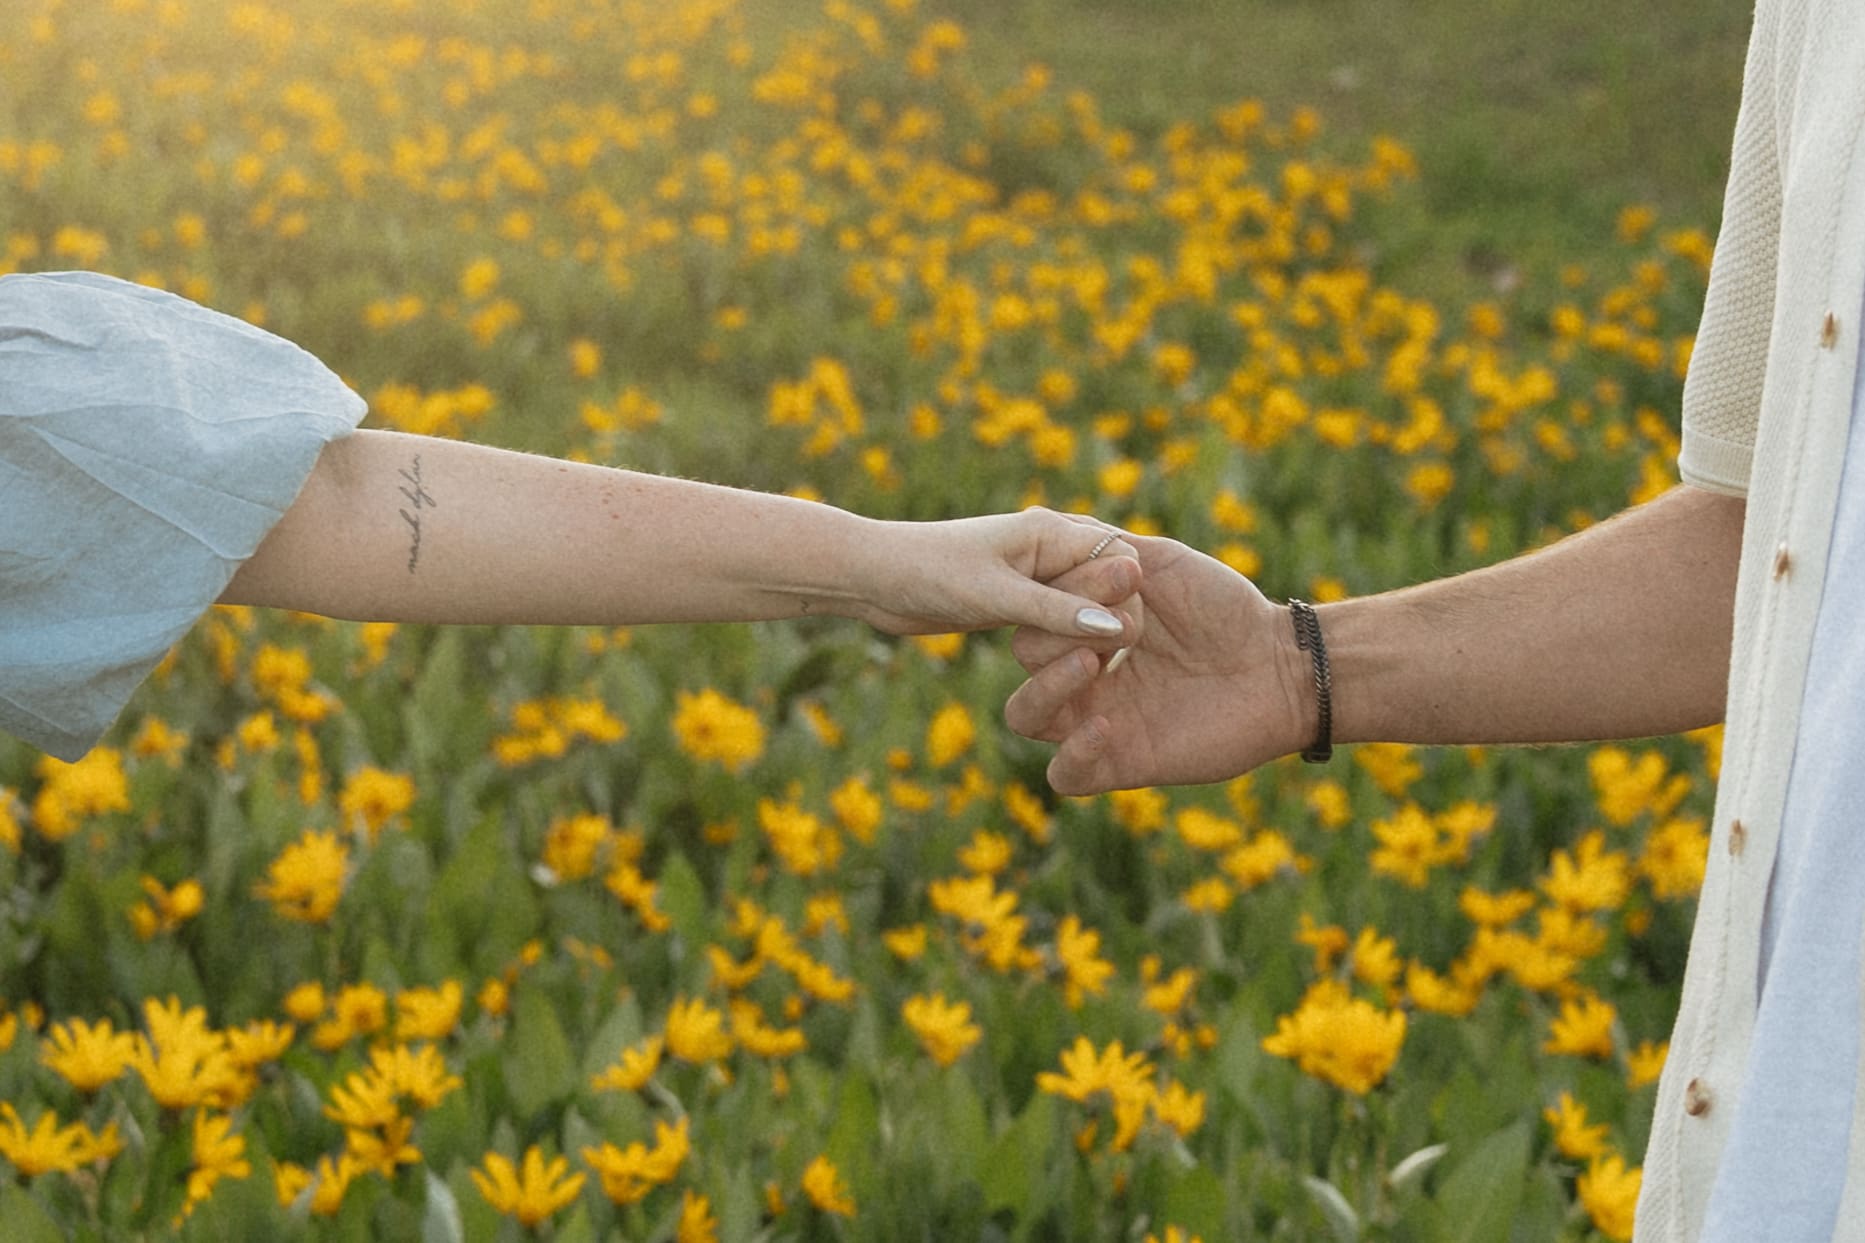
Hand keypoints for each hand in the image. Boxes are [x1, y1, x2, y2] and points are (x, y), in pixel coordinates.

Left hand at [857, 509, 1143, 646]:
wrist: (875, 576)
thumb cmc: (930, 573)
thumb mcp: (996, 597)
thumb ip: (1056, 612)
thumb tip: (1118, 628)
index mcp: (1052, 531)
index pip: (1121, 557)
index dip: (1128, 597)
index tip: (1117, 639)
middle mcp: (1051, 546)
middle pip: (1111, 581)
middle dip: (1110, 619)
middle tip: (1097, 661)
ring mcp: (1037, 573)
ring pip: (1087, 604)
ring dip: (1087, 634)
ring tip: (1082, 667)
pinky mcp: (1021, 598)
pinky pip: (1061, 618)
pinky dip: (1066, 639)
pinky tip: (1066, 667)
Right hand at [1005, 535, 1313, 794]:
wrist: (1280, 664)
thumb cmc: (1225, 609)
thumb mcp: (1162, 562)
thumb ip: (1106, 547)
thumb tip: (1057, 532)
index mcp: (1086, 625)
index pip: (1037, 608)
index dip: (1066, 590)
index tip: (1125, 576)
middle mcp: (1084, 673)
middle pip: (1026, 655)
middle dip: (1061, 630)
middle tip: (1122, 624)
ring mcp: (1098, 719)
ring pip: (1024, 716)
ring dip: (1045, 686)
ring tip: (1089, 665)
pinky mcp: (1122, 764)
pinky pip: (1064, 775)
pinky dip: (1073, 753)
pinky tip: (1106, 726)